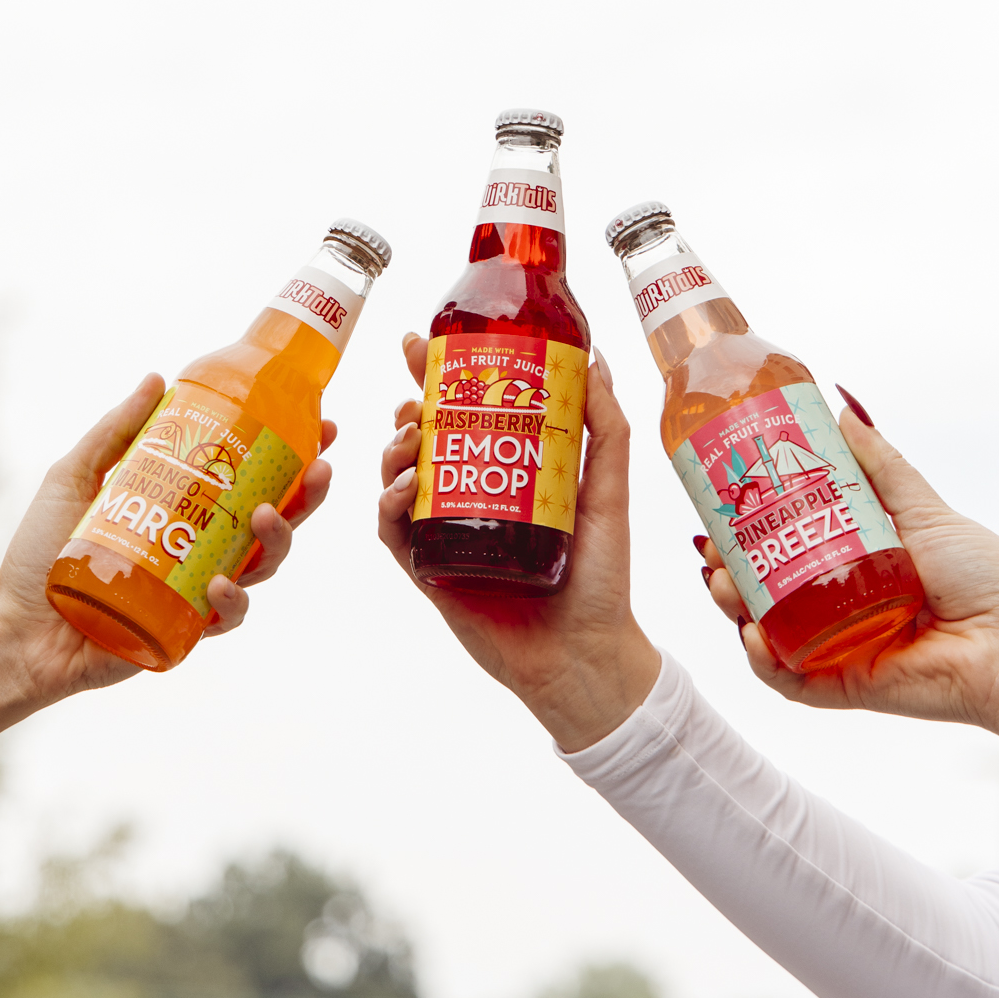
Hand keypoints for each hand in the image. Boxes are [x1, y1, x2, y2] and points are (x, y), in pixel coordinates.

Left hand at [0, 376, 336, 704]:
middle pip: (276, 520)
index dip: (294, 456)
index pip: (253, 478)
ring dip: (278, 541)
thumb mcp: (75, 477)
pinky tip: (222, 584)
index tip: (321, 427)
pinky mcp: (186, 632)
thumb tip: (157, 377)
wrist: (13, 628)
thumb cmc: (39, 553)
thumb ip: (115, 431)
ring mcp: (198, 591)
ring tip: (265, 519)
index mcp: (189, 510)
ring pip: (264, 566)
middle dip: (309, 495)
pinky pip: (228, 617)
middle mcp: (203, 549)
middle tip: (319, 467)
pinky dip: (234, 601)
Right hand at [379, 336, 660, 752]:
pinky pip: (394, 531)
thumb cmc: (602, 577)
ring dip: (394, 448)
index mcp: (505, 470)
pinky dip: (390, 504)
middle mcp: (469, 495)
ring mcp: (445, 532)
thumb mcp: (608, 491)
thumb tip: (593, 356)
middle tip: (408, 386)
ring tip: (410, 434)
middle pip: (422, 436)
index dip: (436, 375)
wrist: (586, 655)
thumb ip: (605, 426)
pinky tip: (405, 487)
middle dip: (405, 403)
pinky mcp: (430, 571)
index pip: (463, 411)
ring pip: (398, 477)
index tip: (421, 342)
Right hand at [698, 399, 998, 742]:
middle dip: (726, 569)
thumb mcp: (921, 508)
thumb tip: (841, 406)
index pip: (781, 545)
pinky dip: (764, 662)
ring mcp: (837, 647)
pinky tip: (753, 636)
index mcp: (851, 565)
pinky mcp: (844, 685)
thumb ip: (882, 464)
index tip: (717, 506)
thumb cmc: (983, 576)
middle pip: (762, 589)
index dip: (744, 529)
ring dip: (734, 609)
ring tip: (721, 582)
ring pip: (766, 631)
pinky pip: (790, 681)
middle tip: (709, 546)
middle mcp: (837, 606)